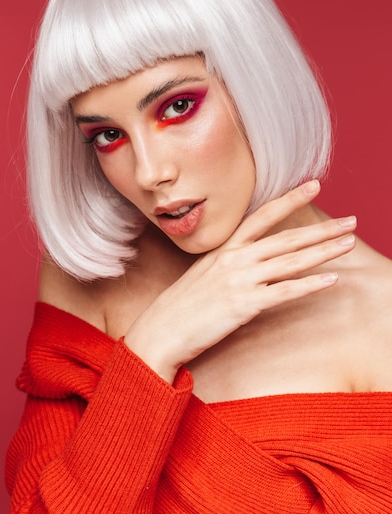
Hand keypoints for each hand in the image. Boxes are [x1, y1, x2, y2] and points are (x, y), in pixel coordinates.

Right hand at [124, 181, 356, 382]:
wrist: (162, 330)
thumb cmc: (183, 304)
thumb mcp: (205, 273)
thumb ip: (230, 262)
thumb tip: (254, 259)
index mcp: (225, 248)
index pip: (262, 216)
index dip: (290, 199)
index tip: (313, 184)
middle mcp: (235, 259)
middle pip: (285, 238)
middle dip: (321, 229)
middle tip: (351, 220)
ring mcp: (240, 280)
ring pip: (290, 261)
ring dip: (322, 251)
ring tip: (348, 242)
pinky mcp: (244, 305)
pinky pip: (284, 292)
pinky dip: (309, 285)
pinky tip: (331, 280)